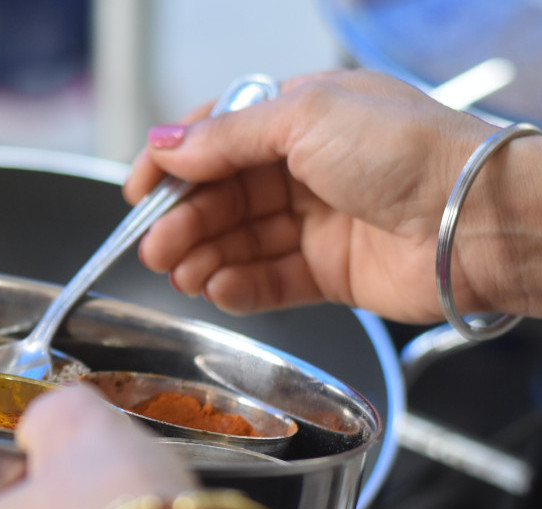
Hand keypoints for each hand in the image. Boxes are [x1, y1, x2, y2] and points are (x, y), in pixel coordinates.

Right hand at [125, 70, 541, 322]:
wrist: (476, 219)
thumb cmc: (410, 151)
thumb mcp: (304, 119)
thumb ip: (226, 138)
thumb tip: (165, 145)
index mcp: (302, 114)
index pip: (218, 137)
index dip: (174, 164)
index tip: (137, 192)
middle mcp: (308, 166)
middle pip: (223, 195)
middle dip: (184, 220)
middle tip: (153, 245)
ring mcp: (319, 220)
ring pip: (240, 240)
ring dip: (203, 255)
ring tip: (178, 272)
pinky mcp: (330, 271)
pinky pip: (270, 280)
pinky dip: (239, 286)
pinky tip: (217, 288)